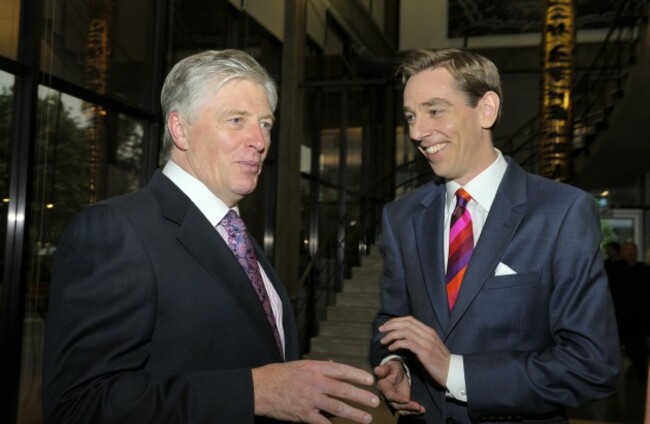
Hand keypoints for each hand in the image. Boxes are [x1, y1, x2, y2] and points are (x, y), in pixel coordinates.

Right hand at [252, 360, 379, 422]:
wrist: (260, 388)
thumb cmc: (280, 375)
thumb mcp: (300, 365)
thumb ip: (319, 367)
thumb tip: (334, 365)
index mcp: (314, 368)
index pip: (341, 370)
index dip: (357, 375)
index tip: (370, 380)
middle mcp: (314, 382)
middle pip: (343, 389)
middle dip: (361, 396)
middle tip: (375, 401)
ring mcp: (309, 399)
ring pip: (337, 407)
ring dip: (354, 413)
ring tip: (366, 418)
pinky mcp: (303, 414)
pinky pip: (322, 422)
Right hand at [374, 359, 424, 415]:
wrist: (395, 371)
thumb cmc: (392, 367)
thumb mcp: (389, 366)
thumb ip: (384, 369)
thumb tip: (377, 370)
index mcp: (383, 387)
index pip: (389, 395)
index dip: (397, 399)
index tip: (406, 400)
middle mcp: (386, 397)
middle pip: (396, 405)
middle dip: (407, 407)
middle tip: (418, 406)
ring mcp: (393, 401)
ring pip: (402, 409)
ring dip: (411, 411)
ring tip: (421, 409)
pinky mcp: (400, 403)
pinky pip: (406, 410)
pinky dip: (414, 412)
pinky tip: (422, 410)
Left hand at [379, 316, 450, 385]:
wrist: (452, 371)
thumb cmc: (439, 361)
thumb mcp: (430, 346)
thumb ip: (419, 339)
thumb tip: (404, 337)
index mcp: (428, 331)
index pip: (410, 319)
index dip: (396, 320)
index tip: (386, 325)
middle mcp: (428, 334)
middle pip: (406, 323)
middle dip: (391, 325)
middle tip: (381, 330)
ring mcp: (427, 342)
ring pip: (405, 331)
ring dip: (391, 335)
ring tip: (383, 340)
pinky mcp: (425, 352)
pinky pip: (407, 343)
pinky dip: (397, 343)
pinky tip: (391, 348)